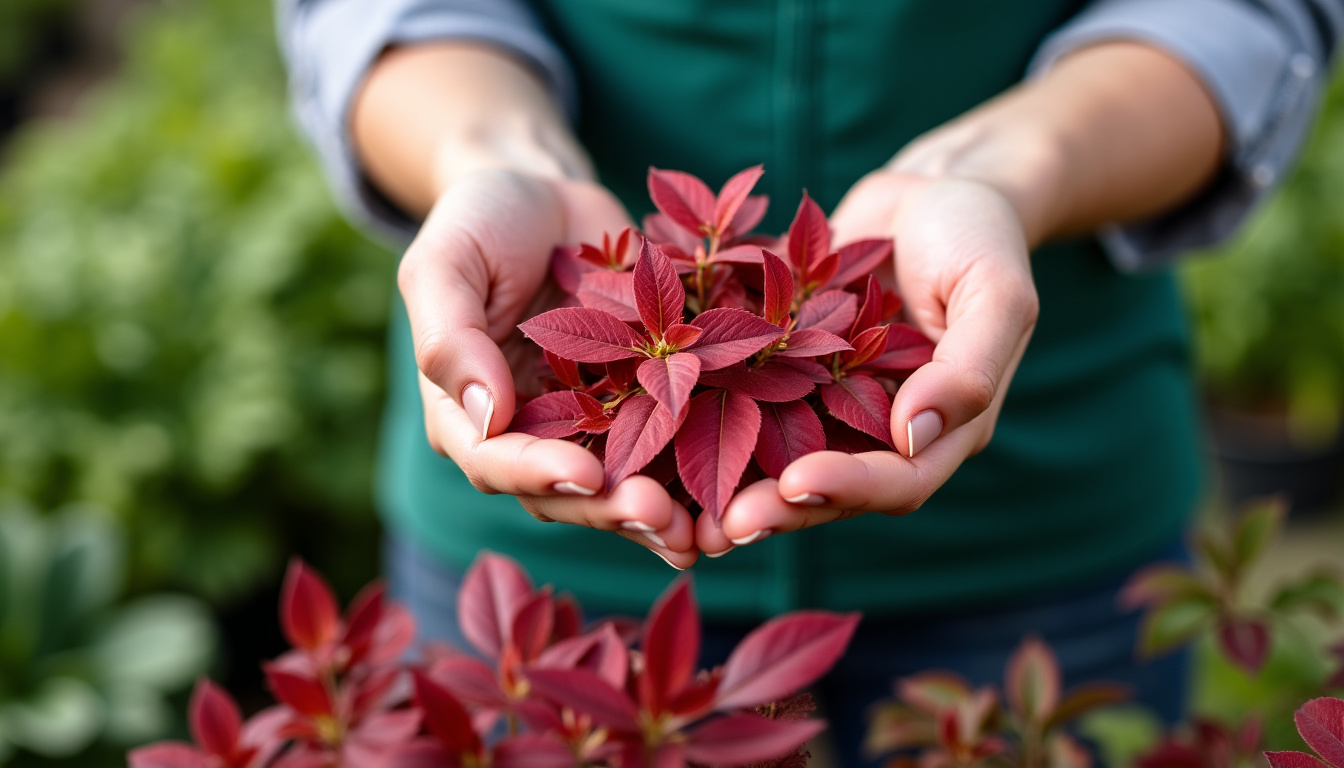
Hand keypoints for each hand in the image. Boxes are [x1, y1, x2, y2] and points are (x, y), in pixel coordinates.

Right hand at [400, 169, 699, 567]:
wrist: (546, 197)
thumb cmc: (481, 222)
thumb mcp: (445, 263)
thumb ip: (451, 338)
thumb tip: (484, 415)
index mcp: (465, 414)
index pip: (496, 461)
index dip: (540, 473)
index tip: (588, 476)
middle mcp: (528, 434)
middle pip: (565, 492)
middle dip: (614, 509)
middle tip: (663, 520)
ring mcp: (586, 426)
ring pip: (620, 487)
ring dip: (661, 515)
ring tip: (706, 532)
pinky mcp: (639, 406)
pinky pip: (667, 449)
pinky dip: (699, 475)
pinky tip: (740, 497)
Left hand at [697, 172, 1038, 553]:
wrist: (932, 190)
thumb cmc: (978, 234)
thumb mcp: (995, 293)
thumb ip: (967, 369)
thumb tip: (913, 434)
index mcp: (942, 427)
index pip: (897, 480)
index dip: (848, 489)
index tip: (796, 485)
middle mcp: (880, 428)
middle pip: (828, 486)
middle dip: (777, 507)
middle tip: (721, 526)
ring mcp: (830, 402)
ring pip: (778, 457)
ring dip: (732, 482)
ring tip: (678, 509)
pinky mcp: (788, 369)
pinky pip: (746, 401)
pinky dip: (705, 418)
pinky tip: (659, 427)